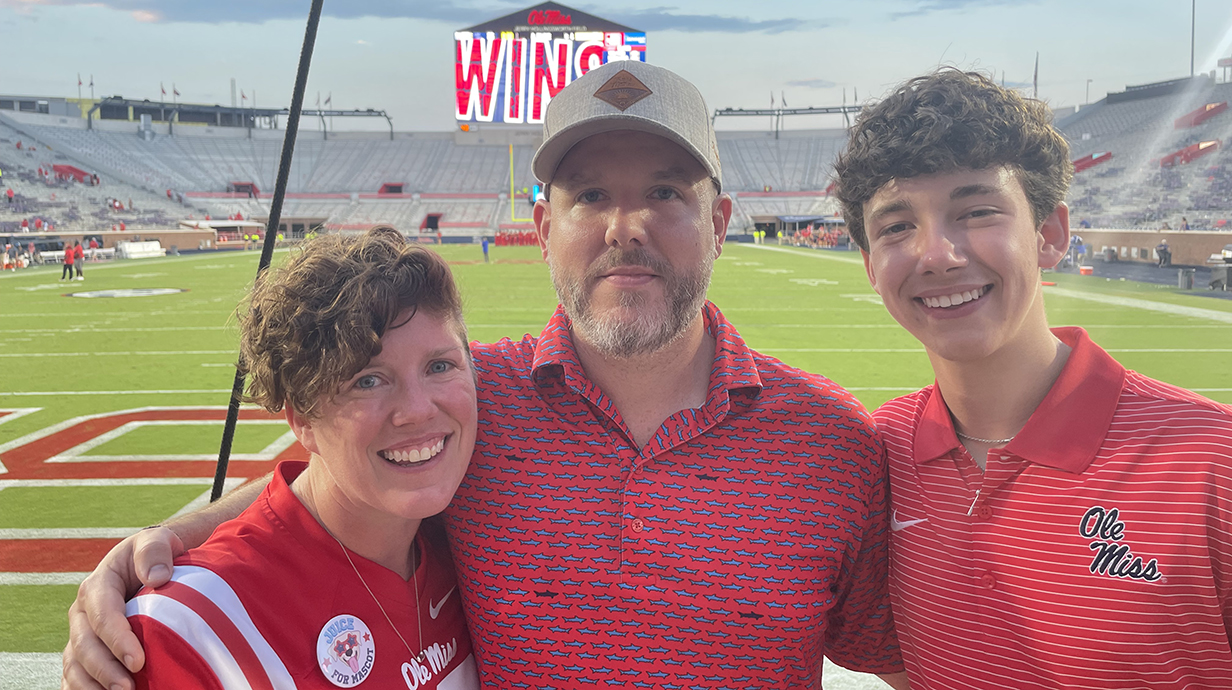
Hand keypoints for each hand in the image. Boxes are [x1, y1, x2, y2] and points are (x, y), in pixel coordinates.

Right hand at [62, 527, 184, 689]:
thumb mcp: (156, 541)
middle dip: (104, 670)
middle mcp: (83, 613)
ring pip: (75, 665)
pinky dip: (82, 689)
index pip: (103, 617)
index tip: (138, 660)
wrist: (149, 563)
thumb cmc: (154, 553)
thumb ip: (154, 552)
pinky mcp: (87, 650)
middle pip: (84, 646)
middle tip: (128, 688)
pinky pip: (75, 675)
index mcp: (96, 587)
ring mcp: (82, 634)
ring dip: (92, 684)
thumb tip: (158, 577)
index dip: (117, 640)